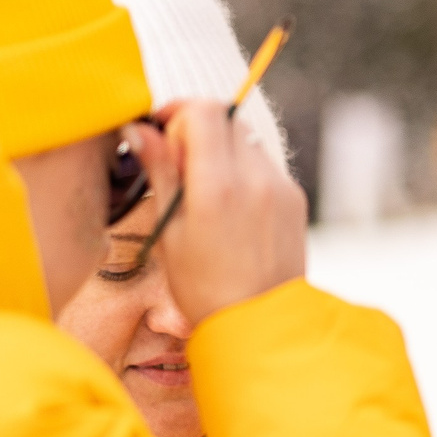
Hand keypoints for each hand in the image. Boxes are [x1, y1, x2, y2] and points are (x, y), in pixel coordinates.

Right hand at [142, 100, 307, 327]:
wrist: (260, 325)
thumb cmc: (204, 288)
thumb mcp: (169, 232)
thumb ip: (160, 172)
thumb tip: (141, 129)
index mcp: (218, 186)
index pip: (204, 111)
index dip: (177, 111)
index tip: (160, 130)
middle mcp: (256, 179)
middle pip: (227, 119)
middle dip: (198, 129)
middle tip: (177, 164)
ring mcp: (281, 187)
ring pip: (246, 140)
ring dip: (221, 150)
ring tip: (202, 192)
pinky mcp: (295, 198)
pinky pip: (264, 165)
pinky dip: (243, 170)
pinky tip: (229, 208)